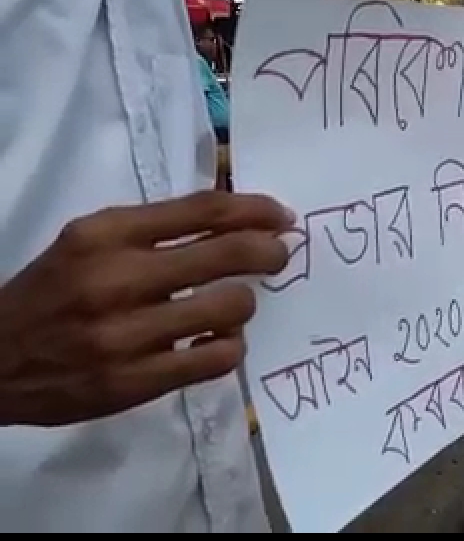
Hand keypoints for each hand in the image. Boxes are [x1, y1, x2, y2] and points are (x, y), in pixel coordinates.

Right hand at [0, 191, 292, 426]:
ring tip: (232, 305)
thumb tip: (240, 220)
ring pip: (232, 307)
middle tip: (278, 256)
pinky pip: (217, 359)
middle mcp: (116, 279)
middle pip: (229, 254)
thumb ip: (156, 228)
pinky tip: (216, 340)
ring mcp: (127, 335)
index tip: (281, 216)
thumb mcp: (91, 242)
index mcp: (105, 235)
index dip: (256, 210)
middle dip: (270, 252)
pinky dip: (229, 346)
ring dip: (244, 303)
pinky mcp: (135, 382)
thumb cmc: (52, 292)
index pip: (203, 210)